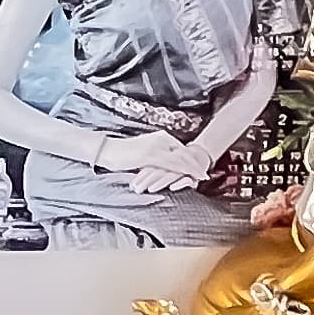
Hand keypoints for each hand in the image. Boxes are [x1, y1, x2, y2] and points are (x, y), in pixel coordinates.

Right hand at [98, 132, 212, 189]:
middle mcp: (160, 139)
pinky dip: (185, 171)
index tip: (199, 166)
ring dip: (194, 168)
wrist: (108, 150)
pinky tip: (191, 177)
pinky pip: (173, 164)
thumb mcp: (142, 152)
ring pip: (181, 158)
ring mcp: (156, 147)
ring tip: (202, 176)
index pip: (180, 148)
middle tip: (205, 172)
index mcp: (159, 137)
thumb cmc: (122, 154)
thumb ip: (155, 156)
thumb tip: (162, 165)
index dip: (191, 157)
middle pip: (184, 151)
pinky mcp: (151, 156)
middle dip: (196, 163)